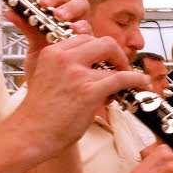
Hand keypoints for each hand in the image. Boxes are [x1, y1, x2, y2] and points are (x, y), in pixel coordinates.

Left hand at [6, 0, 92, 77]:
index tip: (43, 3)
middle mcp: (74, 25)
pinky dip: (92, 45)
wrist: (50, 92)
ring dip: (81, 24)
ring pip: (89, 23)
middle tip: (59, 16)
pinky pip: (97, 46)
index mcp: (59, 18)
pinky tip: (85, 49)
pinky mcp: (94, 54)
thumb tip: (9, 11)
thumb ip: (26, 28)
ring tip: (74, 30)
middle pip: (80, 5)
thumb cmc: (44, 67)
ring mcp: (86, 39)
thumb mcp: (34, 46)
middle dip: (70, 8)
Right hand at [9, 36, 147, 157]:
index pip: (85, 38)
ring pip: (114, 63)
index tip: (106, 60)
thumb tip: (97, 67)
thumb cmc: (39, 113)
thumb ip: (68, 68)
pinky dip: (136, 79)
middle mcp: (64, 59)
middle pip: (104, 43)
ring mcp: (77, 74)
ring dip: (124, 73)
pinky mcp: (89, 92)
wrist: (30, 134)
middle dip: (117, 54)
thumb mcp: (47, 78)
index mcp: (52, 53)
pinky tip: (142, 83)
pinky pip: (122, 78)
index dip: (100, 49)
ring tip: (126, 85)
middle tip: (121, 66)